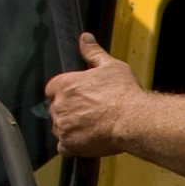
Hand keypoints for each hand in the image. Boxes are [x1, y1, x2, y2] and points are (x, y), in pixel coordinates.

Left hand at [46, 31, 144, 159]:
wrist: (133, 119)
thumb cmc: (123, 92)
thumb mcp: (110, 66)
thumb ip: (93, 52)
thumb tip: (85, 37)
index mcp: (64, 84)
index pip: (52, 89)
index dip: (65, 93)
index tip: (78, 97)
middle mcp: (59, 105)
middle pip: (55, 110)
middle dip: (68, 112)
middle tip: (90, 114)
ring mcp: (62, 126)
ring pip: (60, 129)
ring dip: (71, 129)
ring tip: (91, 128)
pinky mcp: (68, 145)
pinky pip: (64, 148)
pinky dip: (74, 146)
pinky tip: (88, 141)